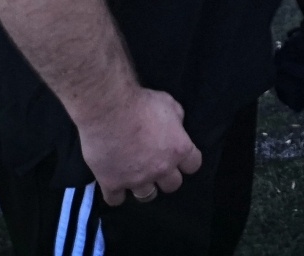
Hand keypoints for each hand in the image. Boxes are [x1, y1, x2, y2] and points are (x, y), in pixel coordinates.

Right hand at [75, 86, 202, 206]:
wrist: (109, 108)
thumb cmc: (141, 102)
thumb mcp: (170, 105)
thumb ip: (176, 121)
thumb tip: (175, 128)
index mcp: (179, 149)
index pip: (194, 165)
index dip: (187, 162)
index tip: (179, 157)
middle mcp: (161, 168)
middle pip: (173, 185)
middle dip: (166, 177)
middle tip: (157, 167)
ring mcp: (136, 179)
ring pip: (147, 196)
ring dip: (144, 187)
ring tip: (137, 178)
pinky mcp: (112, 183)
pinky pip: (116, 200)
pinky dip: (116, 194)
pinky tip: (115, 185)